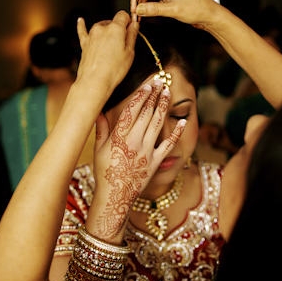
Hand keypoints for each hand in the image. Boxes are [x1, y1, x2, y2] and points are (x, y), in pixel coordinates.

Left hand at [76, 10, 137, 91]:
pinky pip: (82, 30)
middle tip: (123, 44)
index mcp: (115, 28)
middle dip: (118, 29)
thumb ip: (132, 36)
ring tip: (111, 45)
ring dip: (107, 31)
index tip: (131, 28)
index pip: (123, 15)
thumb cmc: (113, 70)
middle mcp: (102, 28)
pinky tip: (81, 20)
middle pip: (112, 21)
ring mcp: (91, 35)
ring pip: (101, 26)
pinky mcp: (84, 43)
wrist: (95, 81)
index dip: (129, 21)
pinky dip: (82, 25)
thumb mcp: (130, 53)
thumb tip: (134, 25)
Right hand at [89, 80, 186, 240]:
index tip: (148, 85)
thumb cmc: (104, 173)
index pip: (131, 111)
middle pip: (147, 114)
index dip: (141, 96)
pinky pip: (168, 145)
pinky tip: (183, 122)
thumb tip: (98, 111)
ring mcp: (146, 152)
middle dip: (154, 96)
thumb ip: (101, 129)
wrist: (115, 198)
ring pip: (158, 125)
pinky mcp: (155, 162)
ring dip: (164, 107)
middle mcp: (134, 142)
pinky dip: (177, 133)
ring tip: (167, 93)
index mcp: (118, 138)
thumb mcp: (98, 150)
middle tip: (161, 82)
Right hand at [130, 0, 220, 29]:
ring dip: (144, 5)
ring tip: (139, 16)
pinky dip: (150, 7)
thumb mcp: (175, 10)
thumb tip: (139, 9)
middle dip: (140, 1)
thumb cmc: (199, 9)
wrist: (210, 16)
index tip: (133, 7)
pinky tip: (146, 14)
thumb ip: (155, 10)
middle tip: (135, 14)